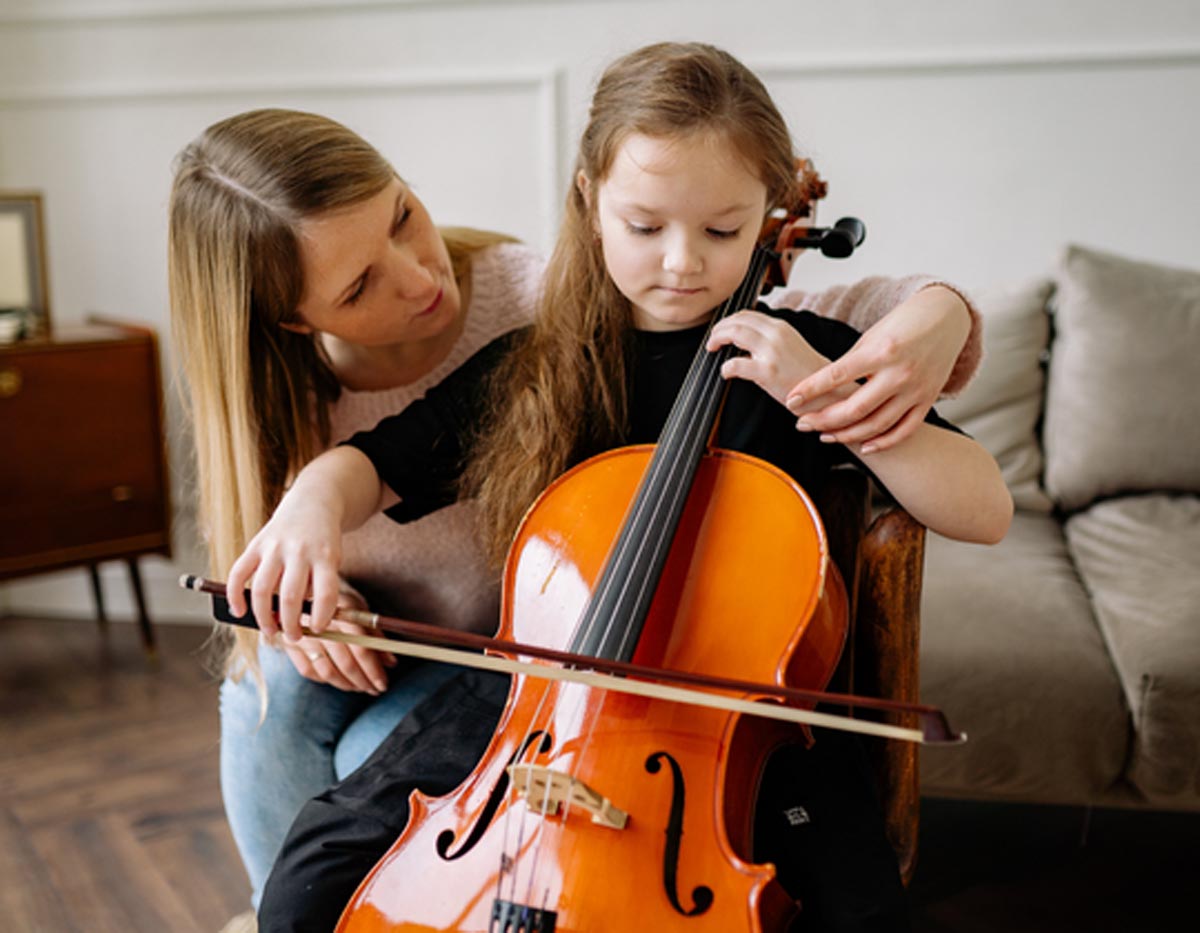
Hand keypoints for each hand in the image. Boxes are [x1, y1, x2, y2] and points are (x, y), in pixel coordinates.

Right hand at [225, 490, 344, 641]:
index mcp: (325, 556)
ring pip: (263, 589)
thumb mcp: (332, 561)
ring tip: (270, 630)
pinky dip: (235, 595)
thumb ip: (317, 586)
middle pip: (290, 596)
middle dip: (290, 624)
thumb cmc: (323, 542)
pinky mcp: (256, 544)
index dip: (322, 617)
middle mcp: (299, 551)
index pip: (326, 593)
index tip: (318, 629)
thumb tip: (296, 620)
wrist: (314, 503)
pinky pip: (239, 572)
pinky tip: (238, 611)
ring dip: (264, 616)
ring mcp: (275, 547)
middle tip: (292, 637)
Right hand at [282, 615, 395, 694]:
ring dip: (347, 685)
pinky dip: (327, 680)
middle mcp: (321, 625)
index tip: (383, 684)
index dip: (374, 670)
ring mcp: (303, 636)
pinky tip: (340, 681)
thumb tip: (391, 663)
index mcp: (343, 613)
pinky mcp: (289, 644)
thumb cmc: (338, 604)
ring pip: (328, 672)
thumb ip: (375, 635)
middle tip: (375, 690)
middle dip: (363, 681)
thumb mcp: (359, 611)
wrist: (301, 591)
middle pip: (346, 663)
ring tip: (361, 687)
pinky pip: (310, 672)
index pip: (361, 648)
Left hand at [707, 310, 840, 405]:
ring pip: (735, 333)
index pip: (747, 314)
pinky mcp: (767, 371)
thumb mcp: (789, 345)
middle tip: (712, 340)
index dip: (729, 321)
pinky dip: (726, 367)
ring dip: (718, 339)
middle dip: (719, 328)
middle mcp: (776, 334)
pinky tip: (726, 372)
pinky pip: (737, 364)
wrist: (827, 391)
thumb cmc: (806, 374)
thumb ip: (769, 338)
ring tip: (713, 348)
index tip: (721, 330)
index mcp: (780, 327)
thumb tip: (745, 339)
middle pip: (737, 320)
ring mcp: (771, 352)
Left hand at [785, 285, 969, 451]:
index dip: (810, 390)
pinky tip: (864, 447)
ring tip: (824, 436)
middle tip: (802, 423)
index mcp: (881, 351)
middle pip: (855, 409)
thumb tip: (822, 388)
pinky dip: (884, 443)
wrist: (947, 318)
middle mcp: (899, 373)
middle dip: (823, 420)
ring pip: (876, 425)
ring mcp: (916, 390)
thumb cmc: (903, 323)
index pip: (837, 375)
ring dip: (847, 436)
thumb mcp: (872, 335)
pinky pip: (904, 430)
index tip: (790, 400)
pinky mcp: (928, 400)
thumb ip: (850, 362)